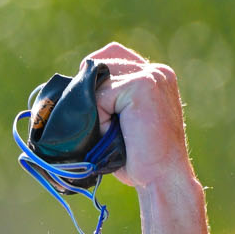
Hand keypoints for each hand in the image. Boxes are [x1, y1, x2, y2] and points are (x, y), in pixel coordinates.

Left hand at [85, 41, 194, 191]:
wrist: (162, 178)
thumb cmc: (138, 157)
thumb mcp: (122, 121)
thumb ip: (108, 97)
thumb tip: (72, 87)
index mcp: (155, 75)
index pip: (112, 54)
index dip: (94, 77)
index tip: (94, 106)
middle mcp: (156, 70)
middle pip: (101, 61)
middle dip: (90, 91)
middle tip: (101, 125)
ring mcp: (151, 75)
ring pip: (97, 81)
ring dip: (95, 110)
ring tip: (111, 133)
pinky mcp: (142, 85)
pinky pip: (100, 96)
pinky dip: (99, 120)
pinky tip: (113, 136)